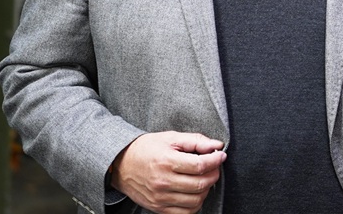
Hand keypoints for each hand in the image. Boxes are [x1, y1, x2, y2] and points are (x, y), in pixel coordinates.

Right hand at [109, 130, 226, 213]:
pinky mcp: (158, 208)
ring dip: (206, 189)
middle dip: (214, 174)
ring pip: (195, 201)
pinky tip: (195, 192)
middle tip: (215, 166)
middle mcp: (163, 182)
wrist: (121, 164)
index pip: (199, 165)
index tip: (221, 155)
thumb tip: (217, 145)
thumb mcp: (170, 138)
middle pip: (200, 184)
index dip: (215, 160)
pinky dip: (195, 204)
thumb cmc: (146, 149)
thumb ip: (195, 141)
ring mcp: (160, 198)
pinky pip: (185, 213)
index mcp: (166, 161)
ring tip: (205, 178)